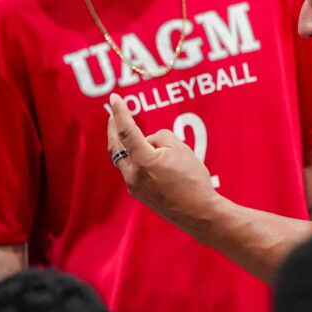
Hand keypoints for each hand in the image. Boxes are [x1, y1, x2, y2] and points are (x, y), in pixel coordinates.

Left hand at [106, 93, 220, 234]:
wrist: (199, 213)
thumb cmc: (193, 180)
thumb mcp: (181, 149)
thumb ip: (161, 138)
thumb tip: (150, 143)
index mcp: (143, 160)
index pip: (126, 130)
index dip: (120, 112)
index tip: (114, 98)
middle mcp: (133, 174)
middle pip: (116, 146)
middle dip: (113, 129)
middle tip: (112, 114)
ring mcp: (134, 187)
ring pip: (125, 160)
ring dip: (125, 145)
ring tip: (132, 134)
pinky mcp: (140, 194)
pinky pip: (133, 171)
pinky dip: (135, 159)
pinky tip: (146, 156)